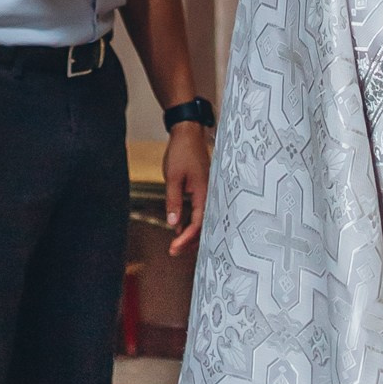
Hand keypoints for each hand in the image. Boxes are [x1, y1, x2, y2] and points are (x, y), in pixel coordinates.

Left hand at [162, 122, 210, 256]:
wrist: (188, 132)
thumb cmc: (181, 151)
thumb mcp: (172, 177)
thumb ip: (173, 201)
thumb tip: (173, 224)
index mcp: (205, 192)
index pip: (198, 224)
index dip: (186, 238)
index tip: (174, 248)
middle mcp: (210, 193)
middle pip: (204, 226)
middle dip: (190, 241)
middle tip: (174, 251)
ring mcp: (207, 191)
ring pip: (202, 219)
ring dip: (190, 233)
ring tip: (177, 244)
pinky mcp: (203, 188)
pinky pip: (199, 210)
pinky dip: (190, 221)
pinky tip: (179, 227)